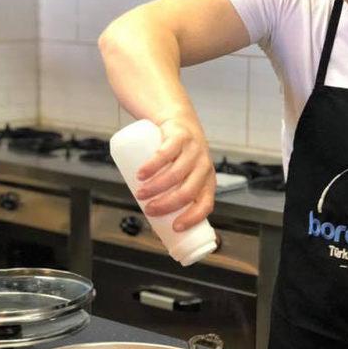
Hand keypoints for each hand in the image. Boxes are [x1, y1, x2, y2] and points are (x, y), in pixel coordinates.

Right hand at [134, 115, 215, 230]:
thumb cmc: (179, 157)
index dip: (192, 218)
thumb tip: (155, 225)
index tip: (174, 227)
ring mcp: (193, 150)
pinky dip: (151, 166)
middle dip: (166, 205)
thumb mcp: (184, 176)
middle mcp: (204, 166)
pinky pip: (166, 154)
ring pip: (176, 175)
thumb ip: (173, 195)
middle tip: (148, 210)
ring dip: (155, 188)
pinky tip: (140, 174)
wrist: (178, 121)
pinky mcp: (180, 136)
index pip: (206, 204)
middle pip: (187, 192)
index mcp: (208, 181)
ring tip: (140, 193)